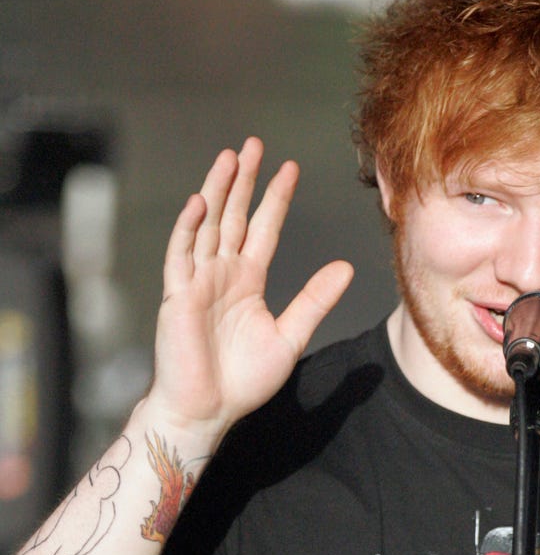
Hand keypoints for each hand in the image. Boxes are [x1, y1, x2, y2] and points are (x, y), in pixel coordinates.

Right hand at [148, 136, 353, 437]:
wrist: (209, 410)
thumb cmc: (244, 381)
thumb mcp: (290, 337)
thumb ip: (315, 301)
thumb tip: (346, 268)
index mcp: (248, 282)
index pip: (263, 229)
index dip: (275, 199)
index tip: (290, 169)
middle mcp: (222, 274)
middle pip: (234, 217)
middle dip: (244, 181)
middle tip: (255, 144)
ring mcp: (198, 282)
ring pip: (207, 225)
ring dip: (217, 191)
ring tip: (230, 157)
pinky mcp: (179, 296)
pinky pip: (182, 255)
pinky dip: (189, 228)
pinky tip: (201, 202)